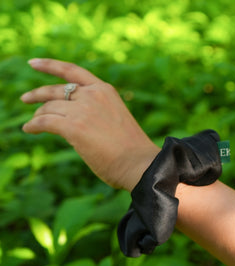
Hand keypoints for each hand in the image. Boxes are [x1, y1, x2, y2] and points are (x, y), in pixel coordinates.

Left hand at [21, 58, 159, 190]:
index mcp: (105, 91)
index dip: (50, 65)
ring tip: (32, 123)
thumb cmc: (131, 151)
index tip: (33, 63)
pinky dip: (33, 125)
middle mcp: (92, 95)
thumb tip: (76, 124)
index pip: (73, 71)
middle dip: (37, 94)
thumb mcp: (115, 120)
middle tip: (26, 99)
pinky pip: (44, 122)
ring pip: (49, 107)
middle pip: (56, 90)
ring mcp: (82, 110)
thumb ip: (97, 114)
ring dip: (37, 115)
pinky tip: (29, 130)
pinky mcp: (73, 127)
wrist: (140, 163)